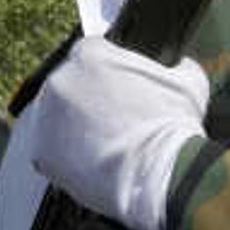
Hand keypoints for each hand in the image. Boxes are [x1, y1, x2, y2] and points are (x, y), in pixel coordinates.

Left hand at [30, 39, 211, 229]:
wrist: (162, 176)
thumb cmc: (175, 128)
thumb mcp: (189, 81)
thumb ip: (175, 66)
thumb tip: (178, 66)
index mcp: (90, 53)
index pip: (89, 55)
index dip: (106, 76)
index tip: (117, 94)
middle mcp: (60, 78)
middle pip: (69, 86)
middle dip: (86, 103)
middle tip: (111, 124)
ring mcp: (46, 116)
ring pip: (55, 119)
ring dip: (72, 130)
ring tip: (102, 148)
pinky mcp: (40, 151)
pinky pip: (47, 151)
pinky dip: (64, 159)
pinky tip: (89, 166)